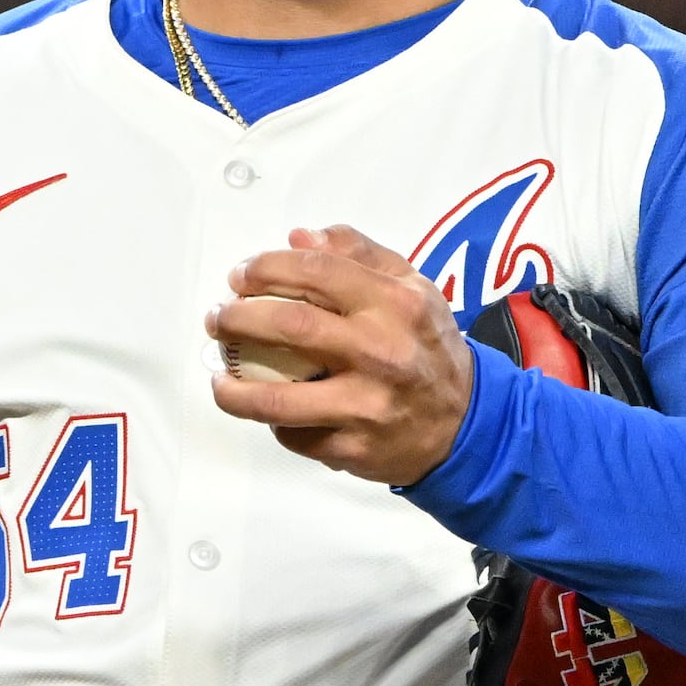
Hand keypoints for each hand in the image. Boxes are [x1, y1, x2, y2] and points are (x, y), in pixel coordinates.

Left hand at [207, 226, 476, 483]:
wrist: (467, 423)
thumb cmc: (428, 347)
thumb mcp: (413, 287)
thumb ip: (359, 254)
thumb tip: (298, 237)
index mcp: (396, 304)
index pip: (316, 270)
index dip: (266, 268)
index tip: (240, 275)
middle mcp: (382, 352)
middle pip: (290, 326)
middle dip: (239, 318)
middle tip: (219, 317)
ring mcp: (367, 405)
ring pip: (278, 398)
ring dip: (234, 388)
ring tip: (219, 378)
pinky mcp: (354, 449)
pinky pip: (295, 435)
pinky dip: (273, 422)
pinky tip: (268, 408)